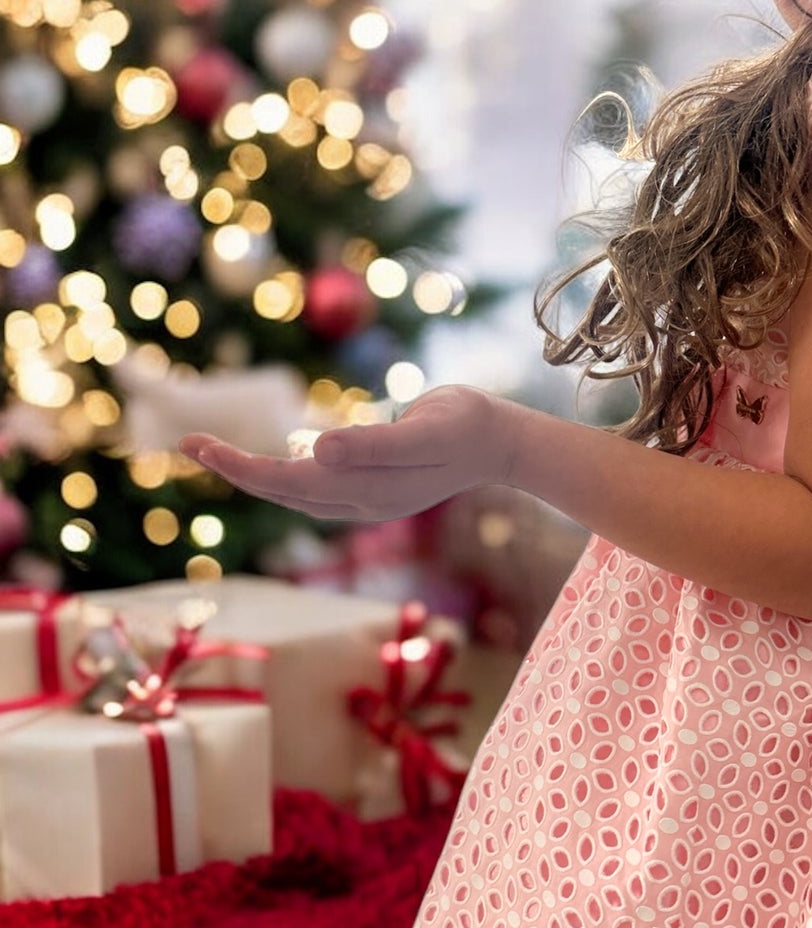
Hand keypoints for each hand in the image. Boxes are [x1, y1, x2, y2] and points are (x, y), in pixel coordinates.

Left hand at [178, 385, 508, 522]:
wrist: (504, 441)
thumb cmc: (467, 426)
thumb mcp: (424, 430)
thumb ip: (373, 445)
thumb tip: (315, 450)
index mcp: (366, 490)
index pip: (286, 483)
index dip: (239, 466)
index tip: (198, 444)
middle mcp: (362, 501)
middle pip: (283, 491)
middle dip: (236, 470)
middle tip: (190, 443)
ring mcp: (371, 498)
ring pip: (298, 492)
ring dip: (257, 473)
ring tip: (219, 452)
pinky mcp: (380, 485)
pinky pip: (318, 486)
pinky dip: (286, 474)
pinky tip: (280, 460)